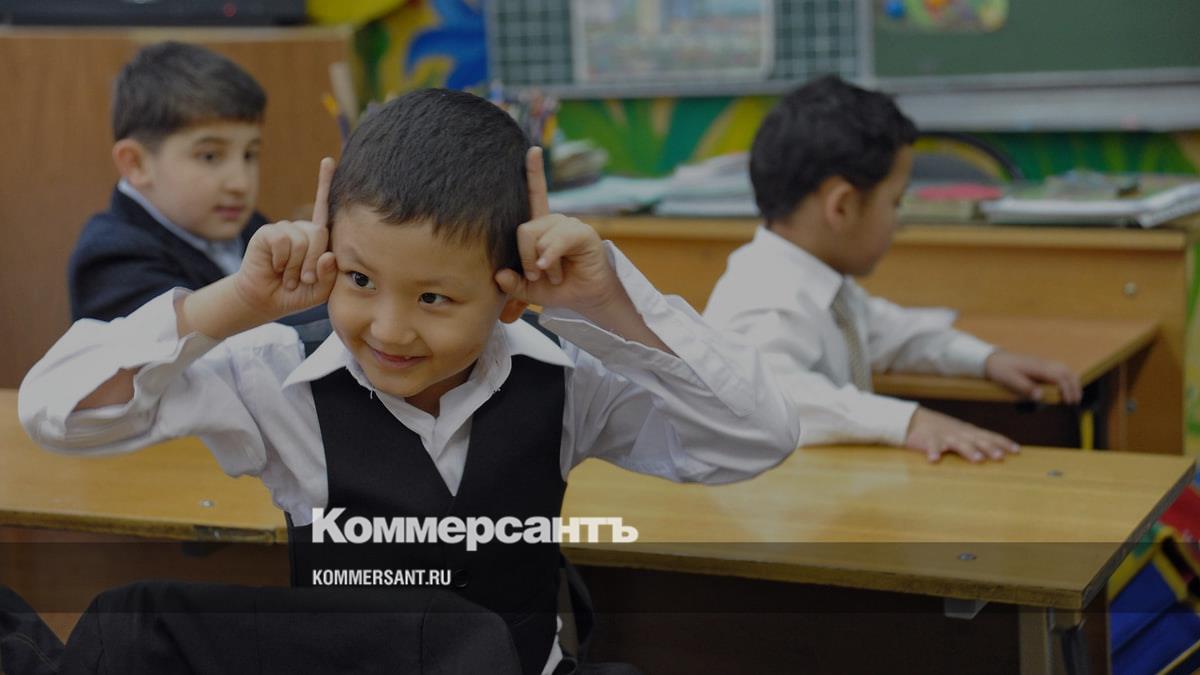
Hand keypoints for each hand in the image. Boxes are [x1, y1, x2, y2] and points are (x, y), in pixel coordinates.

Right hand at [234, 157, 338, 320]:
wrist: (266, 300)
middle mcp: (301, 229)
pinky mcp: (267, 233)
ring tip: (287, 276)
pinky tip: (274, 267)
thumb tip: (328, 256)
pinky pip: (282, 242)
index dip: (325, 183)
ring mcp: (284, 229)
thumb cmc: (296, 293)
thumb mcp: (321, 289)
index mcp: (317, 239)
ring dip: (295, 266)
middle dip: (313, 262)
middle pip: (319, 234)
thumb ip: (330, 275)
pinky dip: (281, 260)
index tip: (329, 161)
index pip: (323, 208)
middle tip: (303, 279)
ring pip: (301, 241)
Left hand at [493, 147, 620, 316]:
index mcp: (542, 227)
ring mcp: (570, 225)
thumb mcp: (529, 289)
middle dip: (525, 257)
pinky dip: (550, 258)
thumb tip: (498, 275)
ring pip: (538, 237)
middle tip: (536, 275)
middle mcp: (555, 221)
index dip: (534, 172)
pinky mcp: (583, 234)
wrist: (588, 299)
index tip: (532, 150)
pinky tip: (550, 270)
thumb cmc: (560, 289)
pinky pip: (557, 240)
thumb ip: (512, 283)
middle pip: (524, 229)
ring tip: (554, 276)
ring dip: (542, 264)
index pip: (536, 194)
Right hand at [904, 407, 1018, 462]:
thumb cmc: (941, 430)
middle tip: (1000, 457)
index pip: (990, 436)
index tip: (1017, 451)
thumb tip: (999, 450)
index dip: (1003, 443)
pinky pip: (931, 446)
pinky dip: (933, 452)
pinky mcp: (929, 440)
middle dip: (990, 448)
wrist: (914, 420)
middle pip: (978, 440)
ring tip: (977, 460)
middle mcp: (960, 433)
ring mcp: (945, 436)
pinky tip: (934, 460)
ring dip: (968, 451)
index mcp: (969, 432)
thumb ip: (977, 440)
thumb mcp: (961, 432)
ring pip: (959, 443)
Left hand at [985, 350, 1081, 404]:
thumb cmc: (1000, 370)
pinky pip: (1057, 369)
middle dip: (1075, 385)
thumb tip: (1040, 396)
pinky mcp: (1039, 365)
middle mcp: (1042, 364)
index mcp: (1037, 367)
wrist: (992, 359)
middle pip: (1066, 371)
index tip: (1069, 402)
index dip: (1067, 389)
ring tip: (1074, 395)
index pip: (1059, 377)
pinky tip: (1063, 387)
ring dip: (1072, 381)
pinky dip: (1065, 378)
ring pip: (1064, 369)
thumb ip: (1025, 388)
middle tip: (1076, 400)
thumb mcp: (1009, 380)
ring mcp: (1041, 363)